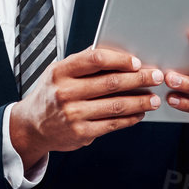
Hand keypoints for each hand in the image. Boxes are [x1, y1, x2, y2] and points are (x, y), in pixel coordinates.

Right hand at [9, 46, 162, 165]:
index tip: (137, 62)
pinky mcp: (81, 133)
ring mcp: (73, 114)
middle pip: (111, 83)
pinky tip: (139, 114)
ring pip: (116, 106)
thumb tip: (118, 55)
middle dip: (139, 79)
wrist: (32, 126)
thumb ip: (83, 64)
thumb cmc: (51, 95)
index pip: (95, 59)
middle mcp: (65, 92)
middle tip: (156, 76)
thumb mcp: (58, 73)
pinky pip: (112, 124)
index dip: (119, 59)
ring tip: (154, 99)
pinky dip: (130, 119)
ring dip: (140, 101)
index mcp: (60, 71)